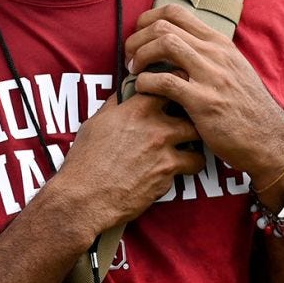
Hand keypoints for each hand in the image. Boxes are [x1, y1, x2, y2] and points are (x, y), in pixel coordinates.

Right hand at [52, 90, 205, 233]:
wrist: (86, 198)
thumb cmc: (85, 162)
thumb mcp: (95, 125)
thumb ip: (115, 106)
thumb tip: (124, 93)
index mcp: (135, 110)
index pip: (168, 84)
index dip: (177, 84)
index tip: (181, 87)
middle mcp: (154, 126)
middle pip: (190, 110)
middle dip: (191, 115)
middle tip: (190, 119)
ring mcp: (165, 149)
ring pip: (198, 137)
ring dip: (196, 140)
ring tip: (191, 144)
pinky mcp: (169, 172)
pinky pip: (193, 163)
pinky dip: (190, 165)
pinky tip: (182, 167)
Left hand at [124, 4, 283, 184]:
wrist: (268, 139)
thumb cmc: (246, 109)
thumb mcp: (233, 71)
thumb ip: (208, 56)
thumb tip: (178, 47)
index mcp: (219, 43)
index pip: (176, 12)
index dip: (148, 19)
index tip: (138, 37)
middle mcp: (215, 53)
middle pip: (165, 25)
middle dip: (138, 38)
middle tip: (129, 57)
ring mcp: (210, 76)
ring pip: (164, 44)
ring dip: (140, 55)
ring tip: (134, 71)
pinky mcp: (203, 102)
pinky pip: (164, 82)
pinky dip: (145, 83)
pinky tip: (141, 91)